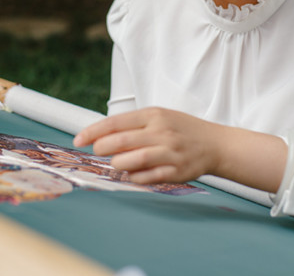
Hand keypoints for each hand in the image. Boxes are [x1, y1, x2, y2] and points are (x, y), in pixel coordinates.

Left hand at [73, 107, 222, 184]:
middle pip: (119, 142)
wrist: (215, 144)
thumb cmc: (182, 129)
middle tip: (97, 152)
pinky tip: (133, 174)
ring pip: (130, 161)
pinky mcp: (175, 171)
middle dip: (102, 148)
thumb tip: (101, 135)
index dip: (93, 131)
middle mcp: (161, 132)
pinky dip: (134, 177)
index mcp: (154, 115)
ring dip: (117, 164)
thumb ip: (134, 124)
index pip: (115, 122)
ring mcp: (168, 152)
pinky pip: (145, 177)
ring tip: (118, 163)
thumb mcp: (160, 116)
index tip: (79, 139)